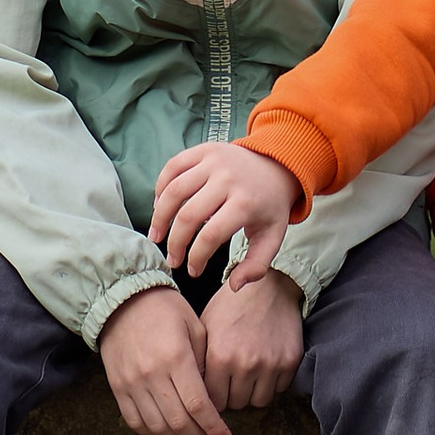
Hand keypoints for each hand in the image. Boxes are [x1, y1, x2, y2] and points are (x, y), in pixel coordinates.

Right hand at [98, 285, 230, 434]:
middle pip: (179, 422)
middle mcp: (151, 374)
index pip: (197, 405)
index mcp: (175, 357)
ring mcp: (131, 384)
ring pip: (157, 428)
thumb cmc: (164, 309)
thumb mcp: (194, 326)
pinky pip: (136, 422)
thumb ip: (205, 363)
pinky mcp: (118, 388)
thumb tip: (213, 399)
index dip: (213, 427)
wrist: (122, 299)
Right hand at [149, 140, 301, 284]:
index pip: (211, 236)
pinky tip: (158, 206)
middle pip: (188, 215)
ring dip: (159, 217)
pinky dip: (160, 187)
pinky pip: (173, 166)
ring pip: (175, 190)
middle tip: (172, 260)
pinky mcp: (204, 149)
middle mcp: (228, 178)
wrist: (278, 165)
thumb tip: (234, 286)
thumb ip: (256, 266)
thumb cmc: (270, 206)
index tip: (192, 271)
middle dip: (175, 243)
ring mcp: (214, 160)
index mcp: (246, 203)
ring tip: (156, 236)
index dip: (196, 258)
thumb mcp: (272, 237)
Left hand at [200, 266, 307, 410]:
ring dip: (252, 392)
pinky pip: (278, 389)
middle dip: (232, 394)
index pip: (213, 401)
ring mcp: (270, 364)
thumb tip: (193, 392)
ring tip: (248, 374)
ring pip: (258, 401)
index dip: (212, 397)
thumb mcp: (206, 328)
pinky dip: (272, 383)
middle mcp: (245, 364)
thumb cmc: (232, 306)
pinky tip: (265, 365)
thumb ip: (199, 362)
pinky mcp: (290, 362)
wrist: (269, 285)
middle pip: (236, 404)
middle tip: (232, 380)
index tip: (215, 389)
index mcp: (219, 356)